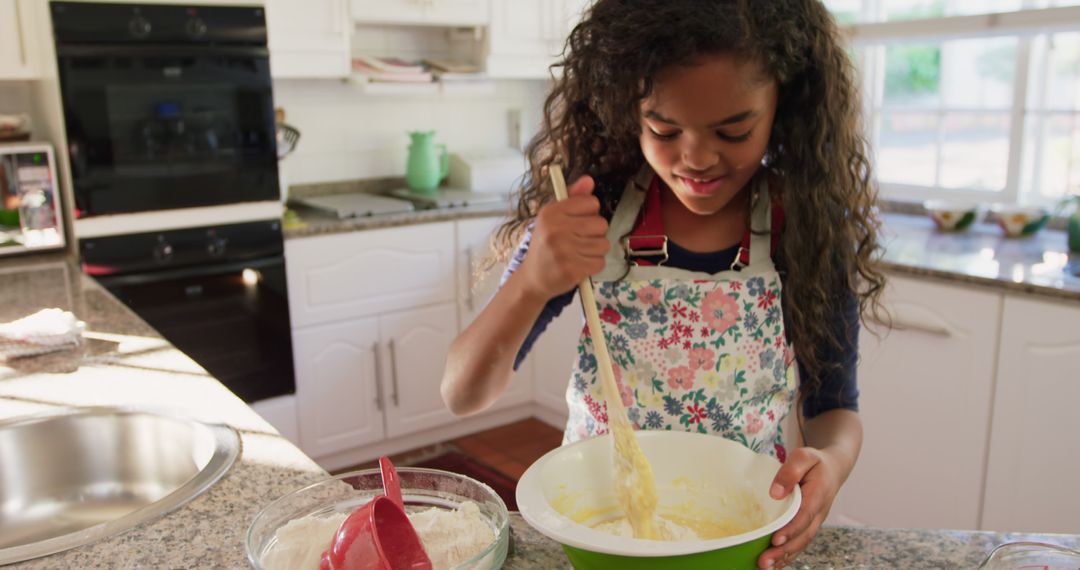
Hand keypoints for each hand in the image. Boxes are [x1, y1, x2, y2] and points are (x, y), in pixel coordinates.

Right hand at [517, 174, 608, 298]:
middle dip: (594, 233)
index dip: (589, 213)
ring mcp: (563, 251)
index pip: (591, 203)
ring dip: (595, 250)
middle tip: (578, 241)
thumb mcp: (554, 218)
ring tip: (578, 253)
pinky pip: (600, 262)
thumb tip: (589, 180)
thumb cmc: (546, 244)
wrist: (533, 278)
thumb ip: (573, 198)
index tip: (576, 222)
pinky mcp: (572, 270)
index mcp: (551, 212)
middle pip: (601, 224)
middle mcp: (555, 229)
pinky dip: (593, 265)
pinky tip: (579, 265)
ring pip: (603, 244)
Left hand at [758, 447, 842, 568]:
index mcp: (818, 495)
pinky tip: (773, 565)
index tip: (776, 539)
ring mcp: (814, 522)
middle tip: (764, 561)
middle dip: (783, 551)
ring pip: (801, 544)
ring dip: (784, 557)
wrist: (834, 468)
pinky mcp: (808, 525)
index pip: (805, 516)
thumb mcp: (804, 456)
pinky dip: (787, 556)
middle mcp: (818, 513)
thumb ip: (790, 471)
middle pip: (802, 536)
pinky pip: (799, 543)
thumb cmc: (815, 462)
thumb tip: (776, 493)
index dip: (791, 530)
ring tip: (765, 566)